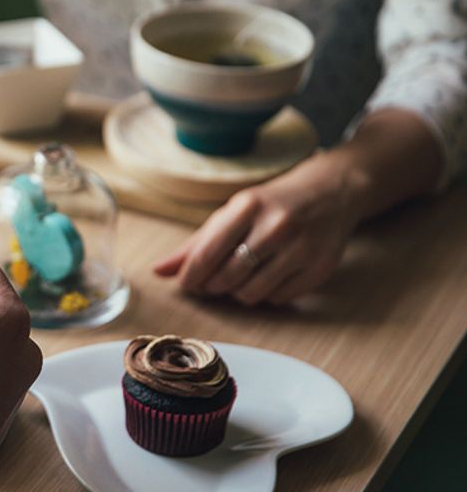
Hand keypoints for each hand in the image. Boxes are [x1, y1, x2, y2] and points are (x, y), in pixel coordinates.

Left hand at [153, 153, 365, 305]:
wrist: (331, 192)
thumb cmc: (271, 204)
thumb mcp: (233, 212)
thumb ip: (195, 244)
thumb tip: (159, 271)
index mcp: (248, 206)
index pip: (207, 253)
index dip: (190, 276)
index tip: (186, 284)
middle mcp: (277, 226)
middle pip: (227, 277)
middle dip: (212, 286)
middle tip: (212, 281)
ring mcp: (302, 249)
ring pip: (251, 293)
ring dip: (237, 293)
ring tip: (239, 278)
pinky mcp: (320, 269)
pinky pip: (278, 299)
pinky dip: (265, 295)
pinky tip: (266, 278)